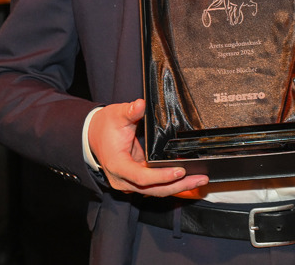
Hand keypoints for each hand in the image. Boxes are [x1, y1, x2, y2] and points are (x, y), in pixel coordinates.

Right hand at [88, 99, 208, 195]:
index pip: (142, 177)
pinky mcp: (136, 181)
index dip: (162, 176)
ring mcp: (129, 183)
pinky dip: (172, 184)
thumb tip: (140, 104)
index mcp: (118, 165)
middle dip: (179, 186)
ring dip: (179, 187)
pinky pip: (156, 187)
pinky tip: (188, 178)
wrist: (94, 135)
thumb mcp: (117, 115)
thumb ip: (130, 111)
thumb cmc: (106, 126)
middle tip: (200, 179)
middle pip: (154, 189)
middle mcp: (123, 180)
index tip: (180, 170)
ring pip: (156, 191)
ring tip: (200, 180)